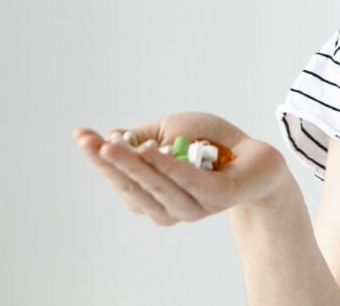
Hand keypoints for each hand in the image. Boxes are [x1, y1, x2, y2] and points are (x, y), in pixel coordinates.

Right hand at [73, 112, 285, 225]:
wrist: (259, 158)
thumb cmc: (211, 144)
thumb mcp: (171, 132)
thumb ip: (143, 138)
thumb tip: (113, 136)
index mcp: (154, 196)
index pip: (120, 181)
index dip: (100, 159)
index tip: (80, 135)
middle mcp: (169, 208)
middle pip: (133, 188)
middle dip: (110, 164)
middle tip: (91, 141)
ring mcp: (194, 207)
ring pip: (157, 188)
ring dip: (134, 166)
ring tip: (113, 145)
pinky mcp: (218, 197)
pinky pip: (189, 183)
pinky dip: (169, 167)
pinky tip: (152, 151)